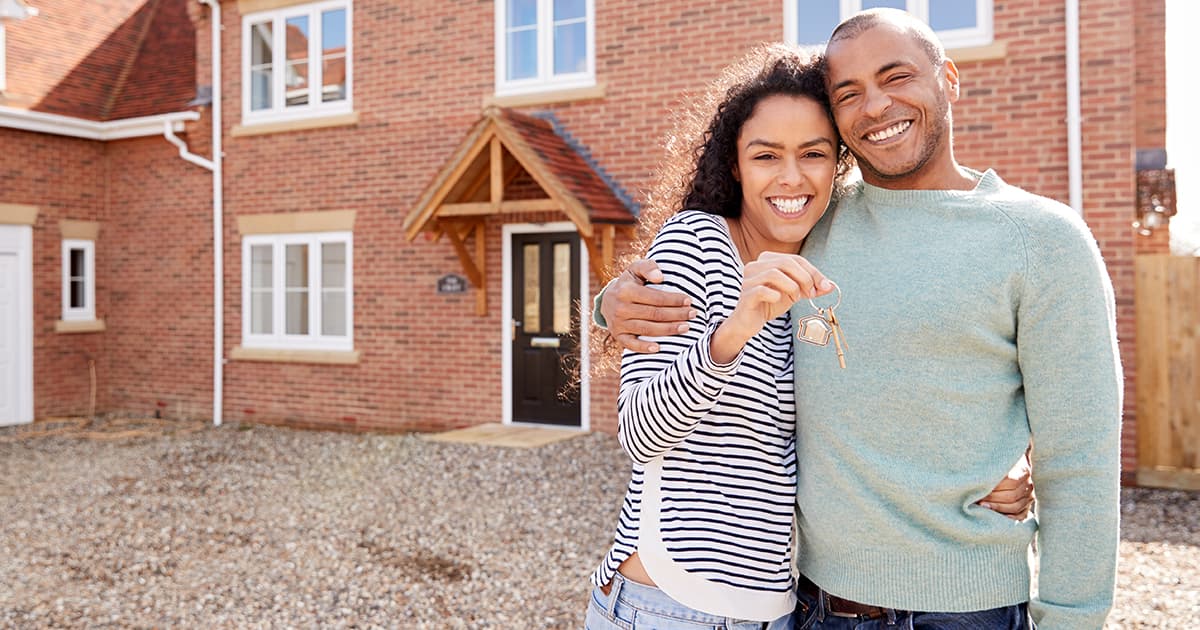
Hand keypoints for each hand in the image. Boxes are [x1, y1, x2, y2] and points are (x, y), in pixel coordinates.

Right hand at [600, 259, 695, 352]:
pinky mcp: (618, 336)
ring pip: (647, 329)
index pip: (655, 298)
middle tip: (693, 314)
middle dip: (676, 315)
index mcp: (626, 291)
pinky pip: (631, 344)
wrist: (607, 300)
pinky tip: (659, 348)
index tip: (688, 301)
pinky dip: (644, 348)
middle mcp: (621, 308)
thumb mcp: (635, 269)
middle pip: (654, 314)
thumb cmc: (629, 283)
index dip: (673, 300)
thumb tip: (660, 277)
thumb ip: (648, 267)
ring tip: (686, 327)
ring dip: (668, 330)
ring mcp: (618, 324)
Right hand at [712, 253, 831, 362]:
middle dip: (804, 278)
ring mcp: (747, 280)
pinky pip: (761, 290)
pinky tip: (778, 301)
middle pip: (786, 263)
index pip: (795, 259)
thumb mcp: (793, 293)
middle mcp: (754, 266)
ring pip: (774, 273)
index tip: (823, 287)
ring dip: (791, 287)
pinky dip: (775, 295)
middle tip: (811, 294)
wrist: (748, 323)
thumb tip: (831, 286)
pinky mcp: (745, 295)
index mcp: (766, 260)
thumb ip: (810, 288)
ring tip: (795, 298)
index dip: (813, 272)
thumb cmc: (769, 304)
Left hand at [977, 449, 1033, 519]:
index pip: (1011, 482)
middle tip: (976, 500)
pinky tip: (995, 517)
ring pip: (1015, 507)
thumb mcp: (995, 459)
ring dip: (997, 509)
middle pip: (1012, 496)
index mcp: (1023, 470)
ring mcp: (1029, 496)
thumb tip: (977, 477)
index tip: (978, 489)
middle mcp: (1029, 484)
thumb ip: (990, 467)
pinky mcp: (1027, 506)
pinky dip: (1007, 518)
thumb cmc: (997, 461)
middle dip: (992, 499)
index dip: (994, 487)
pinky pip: (1020, 516)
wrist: (1009, 463)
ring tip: (981, 507)